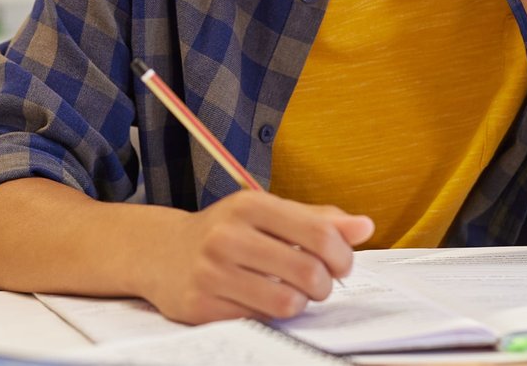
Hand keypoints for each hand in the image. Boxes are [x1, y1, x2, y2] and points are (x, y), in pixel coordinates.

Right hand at [139, 192, 373, 323]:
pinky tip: (259, 301)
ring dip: (299, 304)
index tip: (340, 264)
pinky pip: (259, 321)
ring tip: (290, 294)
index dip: (342, 256)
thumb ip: (317, 220)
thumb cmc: (226, 232)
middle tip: (316, 284)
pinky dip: (269, 315)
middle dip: (323, 285)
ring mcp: (212, 271)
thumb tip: (365, 226)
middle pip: (309, 273)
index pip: (319, 233)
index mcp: (250, 205)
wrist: (161, 252)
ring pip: (287, 303)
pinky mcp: (202, 305)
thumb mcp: (267, 214)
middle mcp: (228, 235)